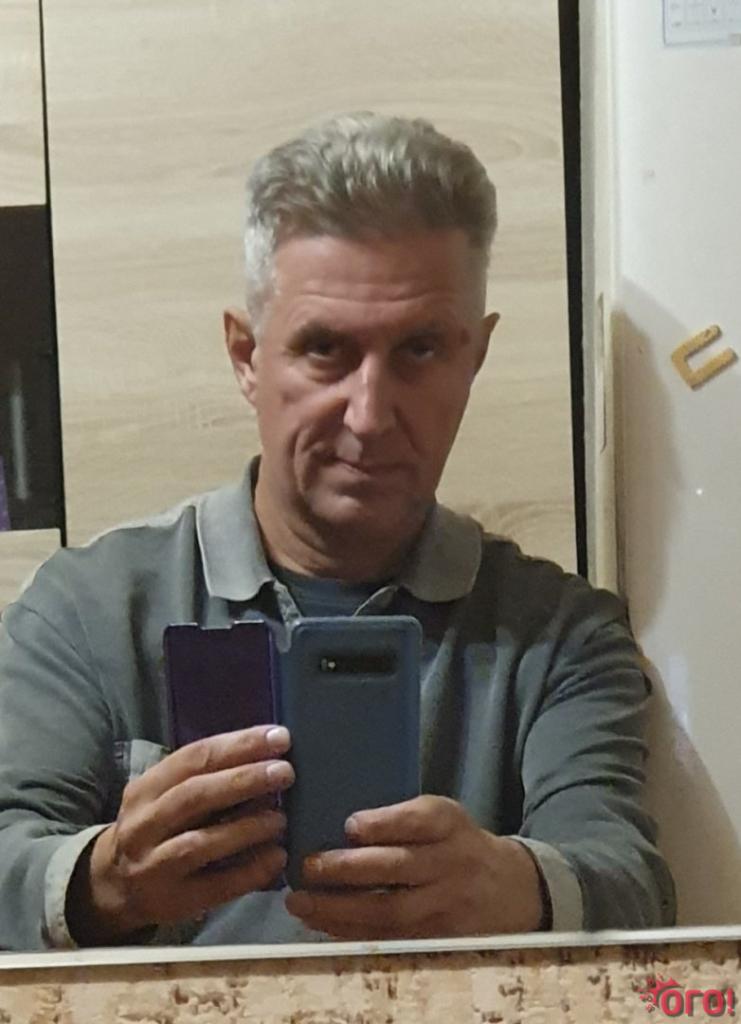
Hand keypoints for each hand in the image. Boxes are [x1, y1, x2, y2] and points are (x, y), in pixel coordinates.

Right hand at [67, 725, 294, 943]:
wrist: (114, 885)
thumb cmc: (156, 827)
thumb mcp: (166, 795)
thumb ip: (207, 777)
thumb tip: (268, 758)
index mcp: (146, 788)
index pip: (193, 757)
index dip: (238, 745)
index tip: (279, 737)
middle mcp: (144, 824)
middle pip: (195, 795)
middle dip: (244, 780)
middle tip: (285, 772)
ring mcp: (154, 865)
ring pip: (201, 842)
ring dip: (247, 827)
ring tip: (280, 818)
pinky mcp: (172, 901)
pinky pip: (215, 886)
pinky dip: (250, 870)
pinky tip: (277, 856)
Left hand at [285, 795, 542, 939]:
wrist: (510, 889)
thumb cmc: (456, 842)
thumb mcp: (442, 815)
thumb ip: (400, 815)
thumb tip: (334, 818)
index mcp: (449, 823)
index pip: (420, 821)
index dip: (385, 823)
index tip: (350, 824)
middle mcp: (451, 863)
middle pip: (399, 868)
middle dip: (348, 869)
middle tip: (307, 866)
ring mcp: (445, 905)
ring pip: (390, 911)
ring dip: (339, 909)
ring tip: (300, 901)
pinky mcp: (438, 937)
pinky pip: (389, 938)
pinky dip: (350, 931)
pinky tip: (320, 922)